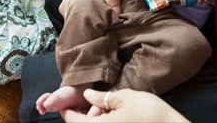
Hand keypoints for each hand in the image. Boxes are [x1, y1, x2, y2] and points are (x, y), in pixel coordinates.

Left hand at [61, 89, 188, 122]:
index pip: (72, 121)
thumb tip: (88, 95)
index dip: (67, 110)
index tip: (65, 104)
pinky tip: (114, 119)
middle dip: (82, 117)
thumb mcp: (126, 98)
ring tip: (104, 110)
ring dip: (94, 122)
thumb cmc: (151, 114)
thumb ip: (103, 98)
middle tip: (89, 104)